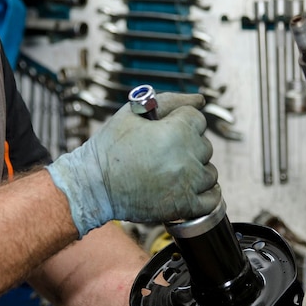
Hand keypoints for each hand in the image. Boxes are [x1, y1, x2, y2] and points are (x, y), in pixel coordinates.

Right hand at [46, 92, 220, 236]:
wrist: (93, 185)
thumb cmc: (110, 147)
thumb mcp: (134, 112)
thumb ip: (170, 100)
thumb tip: (200, 99)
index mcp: (178, 130)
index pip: (198, 120)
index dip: (180, 123)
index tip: (164, 133)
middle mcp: (187, 157)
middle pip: (205, 146)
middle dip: (187, 147)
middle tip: (162, 154)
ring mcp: (188, 183)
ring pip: (209, 173)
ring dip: (196, 171)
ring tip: (170, 173)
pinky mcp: (184, 206)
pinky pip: (211, 200)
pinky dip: (206, 195)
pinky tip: (191, 189)